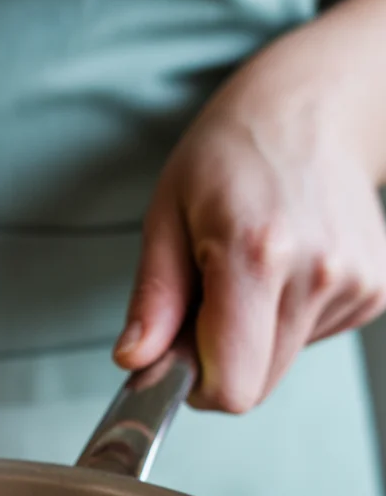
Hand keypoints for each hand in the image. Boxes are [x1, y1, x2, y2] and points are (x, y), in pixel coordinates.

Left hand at [113, 40, 385, 411]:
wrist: (311, 108)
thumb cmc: (230, 155)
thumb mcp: (166, 216)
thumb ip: (153, 298)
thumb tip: (134, 360)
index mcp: (256, 254)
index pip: (233, 387)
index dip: (198, 386)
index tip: (180, 358)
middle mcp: (317, 271)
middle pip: (258, 385)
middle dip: (222, 359)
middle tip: (209, 299)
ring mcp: (354, 281)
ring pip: (283, 364)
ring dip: (255, 337)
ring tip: (251, 270)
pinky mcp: (377, 289)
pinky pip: (312, 339)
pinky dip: (288, 319)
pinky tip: (286, 267)